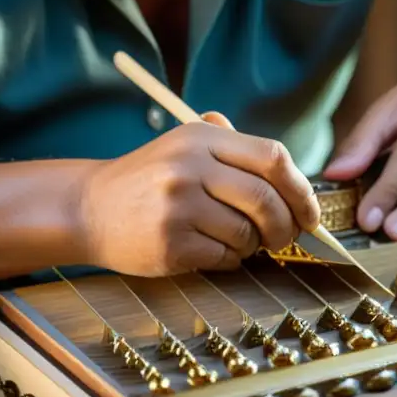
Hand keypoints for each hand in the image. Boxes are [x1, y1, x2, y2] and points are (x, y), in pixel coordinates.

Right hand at [79, 113, 320, 275]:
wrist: (88, 209)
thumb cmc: (147, 181)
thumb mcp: (183, 146)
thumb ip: (231, 147)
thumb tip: (293, 177)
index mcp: (200, 137)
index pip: (273, 157)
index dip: (300, 188)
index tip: (309, 212)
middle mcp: (189, 166)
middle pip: (265, 198)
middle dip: (285, 224)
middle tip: (284, 237)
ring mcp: (178, 205)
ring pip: (247, 233)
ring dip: (253, 245)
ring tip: (236, 241)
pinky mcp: (170, 242)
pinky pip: (224, 257)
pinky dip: (230, 259)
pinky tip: (212, 251)